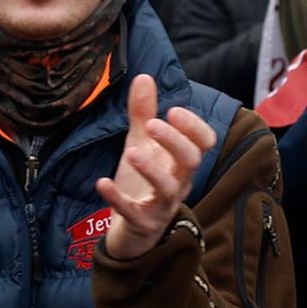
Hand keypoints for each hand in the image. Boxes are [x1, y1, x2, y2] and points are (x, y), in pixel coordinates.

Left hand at [97, 74, 216, 260]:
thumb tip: (144, 76)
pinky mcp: (142, 224)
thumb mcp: (141, 144)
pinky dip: (118, 198)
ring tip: (132, 152)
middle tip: (153, 125)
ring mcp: (163, 205)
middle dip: (175, 141)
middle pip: (191, 161)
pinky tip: (102, 182)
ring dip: (152, 169)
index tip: (173, 110)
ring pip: (169, 189)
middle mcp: (179, 182)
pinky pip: (134, 213)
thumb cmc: (142, 182)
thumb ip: (143, 113)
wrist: (130, 231)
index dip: (193, 127)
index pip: (204, 142)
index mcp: (182, 162)